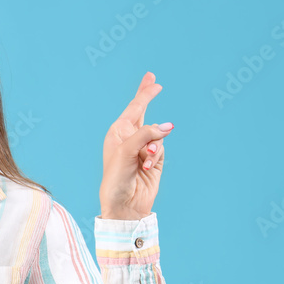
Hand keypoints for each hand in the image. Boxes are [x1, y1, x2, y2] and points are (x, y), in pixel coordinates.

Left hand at [99, 71, 172, 219]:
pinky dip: (156, 157)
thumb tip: (167, 127)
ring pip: (158, 136)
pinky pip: (162, 149)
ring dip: (153, 148)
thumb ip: (146, 134)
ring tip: (144, 161)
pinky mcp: (154, 160)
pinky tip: (147, 168)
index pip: (134, 108)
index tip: (152, 79)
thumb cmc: (116, 178)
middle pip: (144, 113)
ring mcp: (143, 149)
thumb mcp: (126, 151)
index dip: (144, 93)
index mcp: (117, 133)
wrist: (124, 204)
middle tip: (154, 81)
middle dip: (148, 97)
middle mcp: (130, 138)